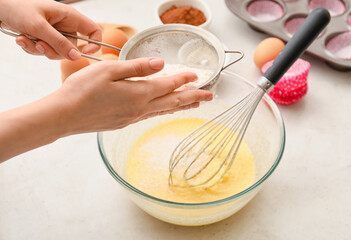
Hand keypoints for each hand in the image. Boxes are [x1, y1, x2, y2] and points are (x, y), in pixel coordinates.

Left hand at [0, 0, 100, 59]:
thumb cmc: (18, 7)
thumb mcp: (39, 26)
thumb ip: (58, 43)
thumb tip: (76, 57)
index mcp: (69, 17)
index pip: (94, 31)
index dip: (94, 44)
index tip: (83, 53)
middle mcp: (65, 25)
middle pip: (71, 48)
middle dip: (53, 50)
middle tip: (39, 45)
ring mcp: (55, 33)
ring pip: (56, 52)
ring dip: (38, 49)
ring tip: (24, 38)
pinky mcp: (44, 38)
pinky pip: (44, 51)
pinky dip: (32, 48)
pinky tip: (22, 38)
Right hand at [57, 58, 212, 133]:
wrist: (64, 116)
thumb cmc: (82, 91)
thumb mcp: (110, 71)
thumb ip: (137, 67)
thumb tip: (161, 64)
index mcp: (138, 93)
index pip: (168, 85)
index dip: (184, 79)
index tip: (197, 76)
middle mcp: (139, 108)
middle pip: (172, 102)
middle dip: (193, 98)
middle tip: (209, 96)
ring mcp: (132, 118)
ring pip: (163, 111)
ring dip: (180, 106)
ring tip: (194, 105)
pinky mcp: (123, 123)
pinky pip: (150, 116)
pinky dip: (163, 111)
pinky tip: (163, 110)